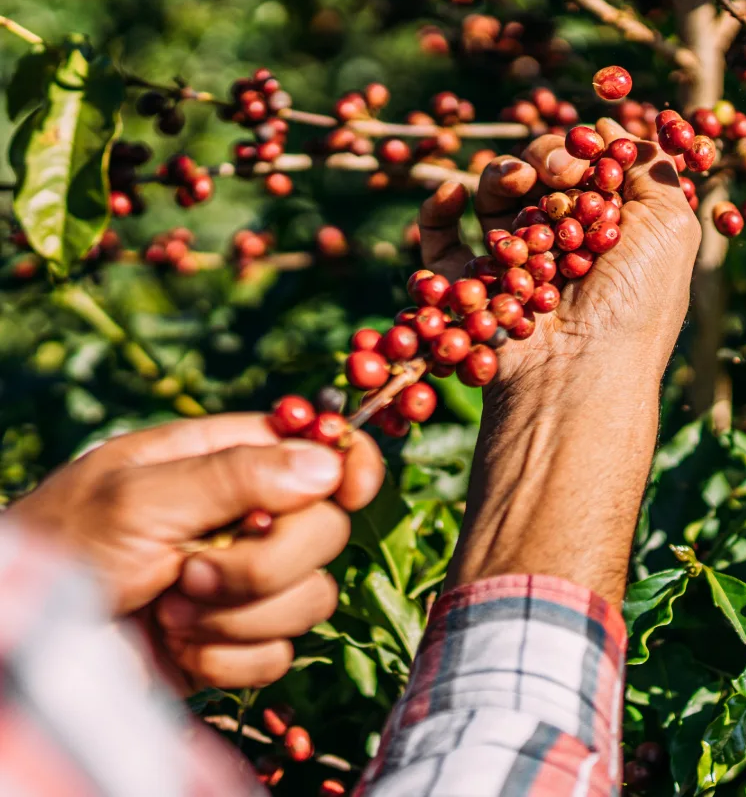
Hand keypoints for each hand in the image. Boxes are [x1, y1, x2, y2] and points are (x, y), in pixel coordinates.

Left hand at [9, 414, 383, 687]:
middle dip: (266, 561)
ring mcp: (247, 583)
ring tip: (171, 607)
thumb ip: (235, 476)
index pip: (318, 450)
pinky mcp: (239, 643)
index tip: (352, 489)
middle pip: (326, 530)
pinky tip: (176, 645)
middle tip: (192, 568)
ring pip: (313, 597)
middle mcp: (249, 518)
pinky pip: (280, 653)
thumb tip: (327, 464)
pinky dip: (226, 657)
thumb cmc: (66, 546)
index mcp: (228, 461)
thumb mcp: (141, 496)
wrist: (27, 645)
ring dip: (238, 615)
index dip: (348, 465)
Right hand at [419, 117, 700, 384]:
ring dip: (501, 173)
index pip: (583, 167)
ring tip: (515, 181)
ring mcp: (511, 263)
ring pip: (493, 194)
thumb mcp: (672, 224)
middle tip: (560, 172)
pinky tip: (453, 193)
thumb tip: (611, 126)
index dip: (582, 148)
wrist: (580, 372)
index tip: (590, 152)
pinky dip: (439, 209)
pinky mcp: (470, 283)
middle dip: (546, 157)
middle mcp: (557, 243)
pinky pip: (440, 237)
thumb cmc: (635, 301)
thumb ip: (649, 166)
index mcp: (604, 229)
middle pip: (537, 173)